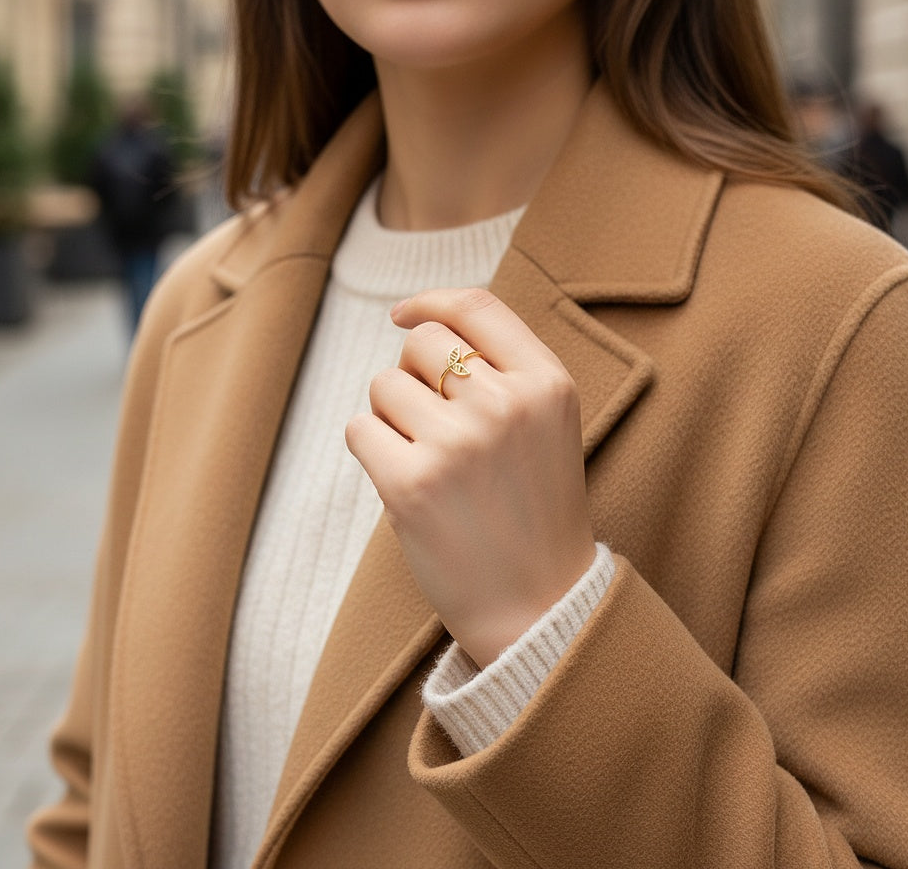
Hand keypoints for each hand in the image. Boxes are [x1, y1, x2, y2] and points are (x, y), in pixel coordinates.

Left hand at [345, 288, 595, 667]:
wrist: (539, 605)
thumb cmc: (535, 510)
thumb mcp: (547, 425)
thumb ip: (503, 370)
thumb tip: (417, 322)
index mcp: (548, 384)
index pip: (477, 306)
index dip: (431, 302)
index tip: (403, 315)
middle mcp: (506, 405)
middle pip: (423, 343)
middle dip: (413, 374)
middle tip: (432, 423)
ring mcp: (459, 444)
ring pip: (385, 385)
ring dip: (392, 418)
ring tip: (429, 462)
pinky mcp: (411, 484)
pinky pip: (359, 429)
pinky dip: (371, 450)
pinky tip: (403, 481)